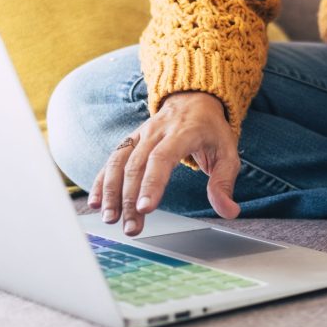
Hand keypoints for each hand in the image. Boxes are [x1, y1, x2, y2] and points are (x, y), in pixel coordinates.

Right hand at [87, 91, 240, 235]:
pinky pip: (112, 159)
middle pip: (138, 165)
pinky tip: (96, 203)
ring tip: (111, 219)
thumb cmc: (211, 130)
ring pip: (120, 161)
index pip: (163, 157)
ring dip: (112, 191)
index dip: (152, 182)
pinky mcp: (131, 140)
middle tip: (131, 227)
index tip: (146, 208)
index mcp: (183, 132)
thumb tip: (229, 211)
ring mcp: (141, 134)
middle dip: (131, 198)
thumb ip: (224, 182)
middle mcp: (157, 131)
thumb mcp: (227, 152)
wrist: (195, 98)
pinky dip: (101, 180)